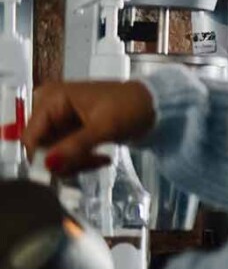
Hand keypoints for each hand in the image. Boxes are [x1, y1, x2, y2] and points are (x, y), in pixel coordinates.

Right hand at [24, 81, 156, 175]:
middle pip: (41, 146)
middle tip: (90, 162)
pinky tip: (101, 158)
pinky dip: (82, 160)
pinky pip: (66, 153)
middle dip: (64, 160)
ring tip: (99, 160)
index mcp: (52, 99)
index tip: (60, 169)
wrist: (155, 106)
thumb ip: (75, 146)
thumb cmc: (131, 107)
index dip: (40, 156)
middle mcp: (50, 108)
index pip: (31, 135)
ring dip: (75, 162)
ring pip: (53, 153)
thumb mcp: (104, 126)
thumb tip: (50, 164)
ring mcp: (60, 121)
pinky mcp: (71, 133)